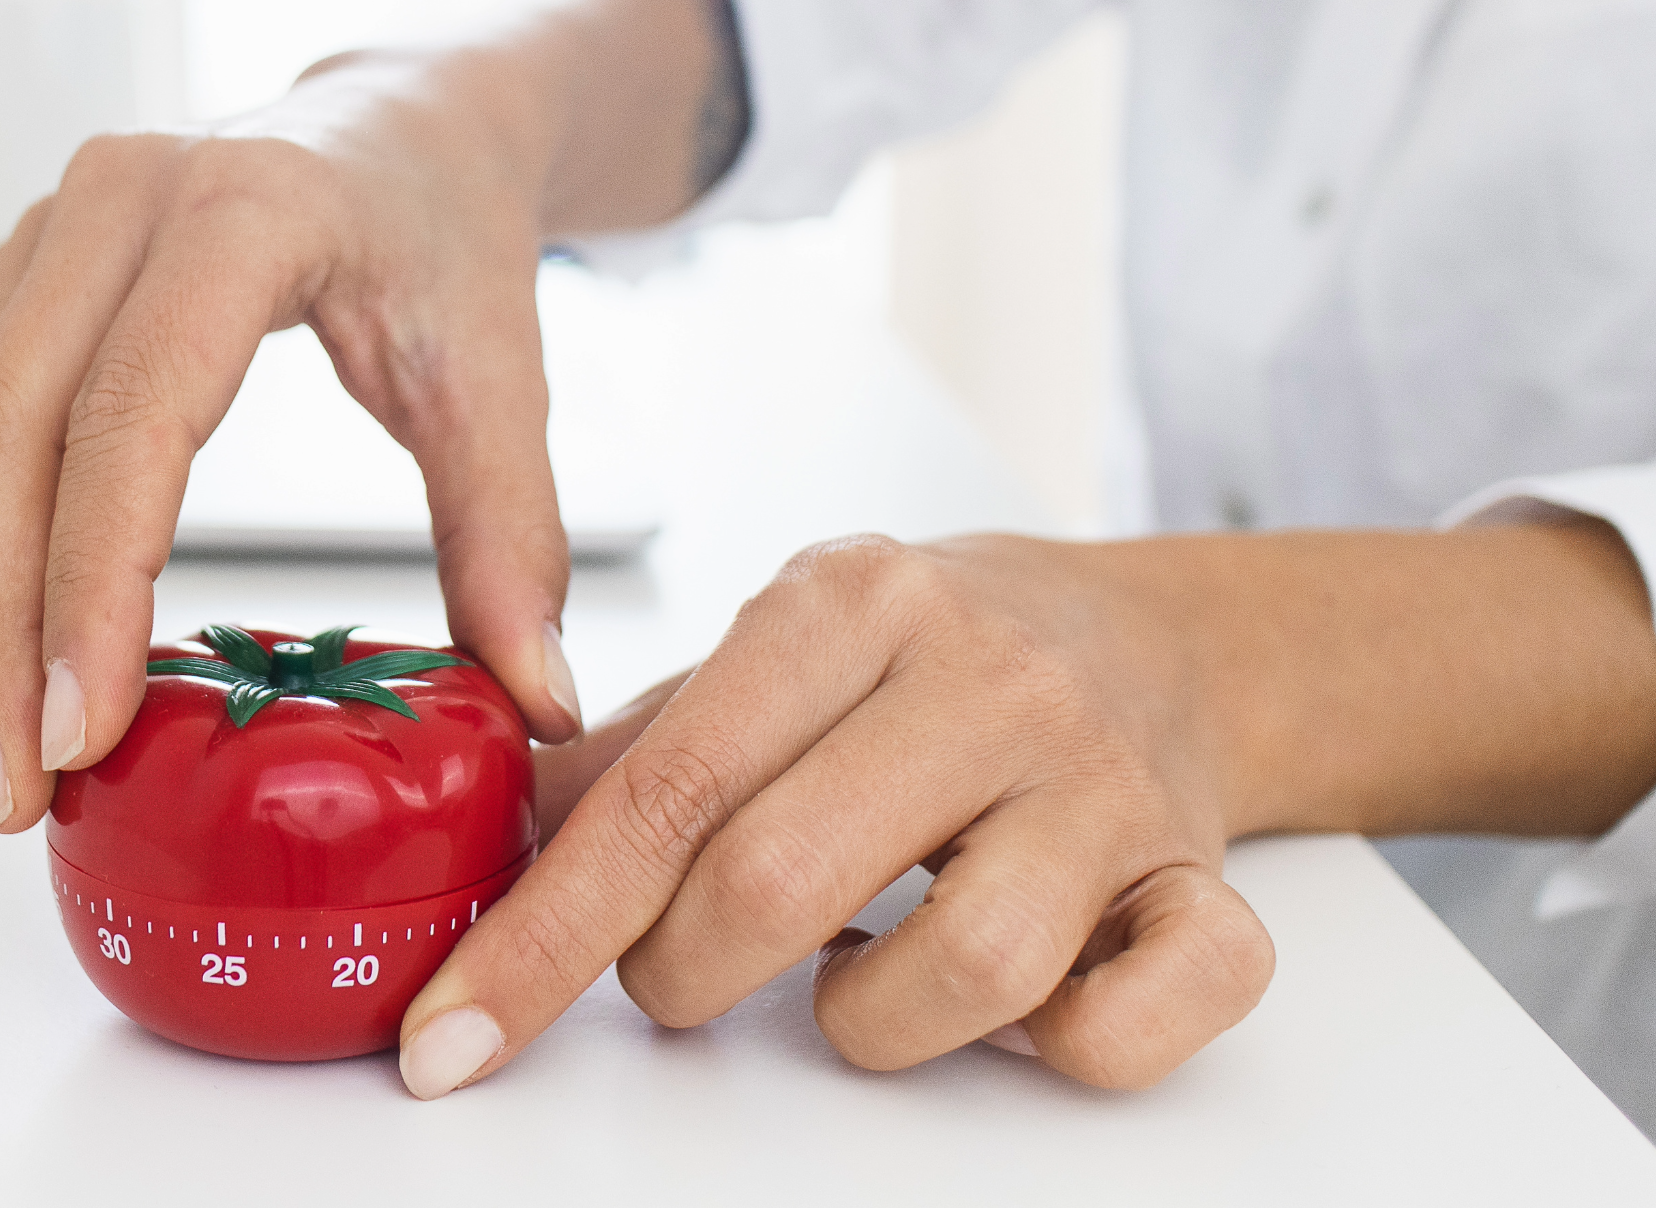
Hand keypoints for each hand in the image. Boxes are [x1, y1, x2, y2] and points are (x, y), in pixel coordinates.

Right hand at [0, 52, 581, 831]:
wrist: (400, 124)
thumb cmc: (442, 232)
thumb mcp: (499, 375)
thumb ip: (514, 538)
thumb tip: (535, 700)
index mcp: (245, 211)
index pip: (131, 415)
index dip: (89, 584)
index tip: (81, 729)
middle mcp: (115, 202)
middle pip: (4, 432)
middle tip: (17, 783)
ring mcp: (41, 228)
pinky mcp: (4, 270)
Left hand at [407, 533, 1273, 1094]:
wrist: (1147, 632)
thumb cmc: (926, 658)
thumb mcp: (770, 657)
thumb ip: (633, 756)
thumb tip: (486, 855)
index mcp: (850, 603)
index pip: (663, 791)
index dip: (542, 937)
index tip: (452, 1039)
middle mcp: (984, 677)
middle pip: (779, 882)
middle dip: (683, 977)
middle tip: (682, 976)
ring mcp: (1104, 782)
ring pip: (964, 970)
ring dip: (867, 1023)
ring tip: (853, 976)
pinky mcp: (1203, 882)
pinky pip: (1137, 1024)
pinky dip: (1064, 1050)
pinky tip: (1016, 1003)